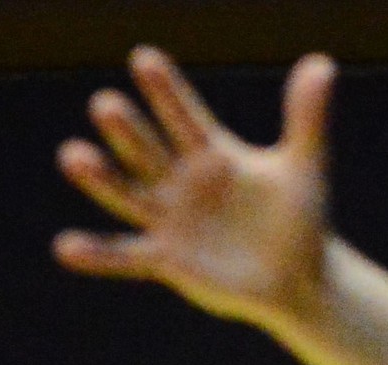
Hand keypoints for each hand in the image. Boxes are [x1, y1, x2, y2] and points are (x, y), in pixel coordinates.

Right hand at [53, 46, 333, 324]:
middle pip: (148, 149)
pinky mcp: (168, 260)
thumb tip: (322, 63)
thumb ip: (307, 118)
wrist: (300, 281)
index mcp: (212, 152)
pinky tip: (65, 248)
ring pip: (128, 194)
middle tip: (105, 104)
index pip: (183, 115)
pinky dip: (97, 255)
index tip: (145, 60)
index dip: (166, 91)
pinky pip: (127, 255)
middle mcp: (182, 180)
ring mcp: (171, 220)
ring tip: (72, 155)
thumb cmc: (302, 221)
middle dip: (128, 130)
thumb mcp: (305, 168)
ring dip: (100, 177)